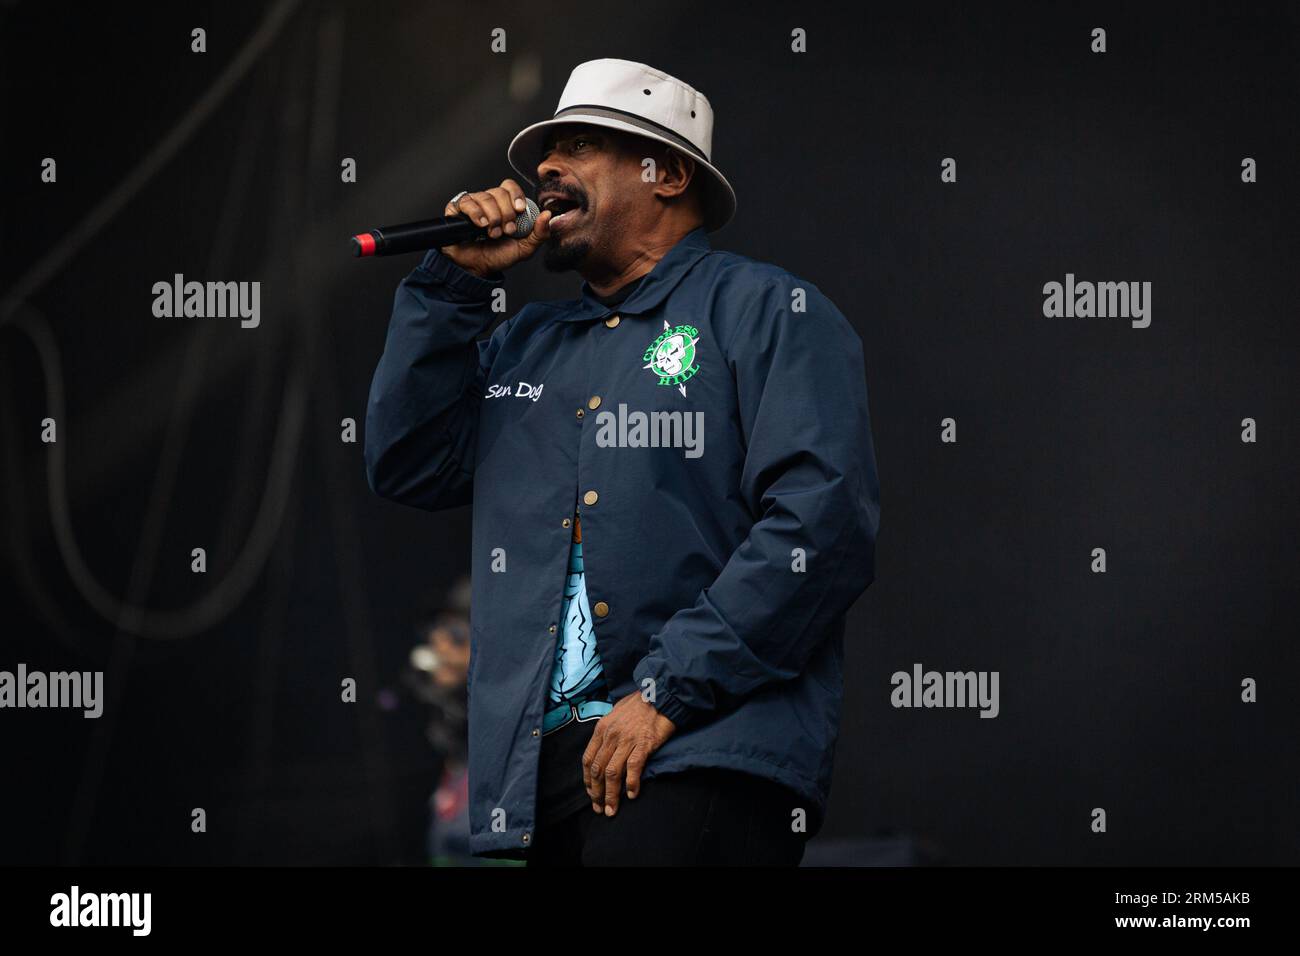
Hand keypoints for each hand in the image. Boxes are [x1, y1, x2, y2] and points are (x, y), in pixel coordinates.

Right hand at [439, 178, 551, 277]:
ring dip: (492, 218)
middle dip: (506, 213)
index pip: (510, 186)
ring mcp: (473, 204)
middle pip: (499, 191)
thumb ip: (539, 233)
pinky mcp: (457, 209)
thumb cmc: (497, 256)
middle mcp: (489, 202)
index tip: (519, 210)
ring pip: (485, 197)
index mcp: (505, 206)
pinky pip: (467, 202)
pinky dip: (476, 214)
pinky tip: (480, 226)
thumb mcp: (524, 248)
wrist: (476, 268)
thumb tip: (547, 215)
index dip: (515, 195)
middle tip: (505, 231)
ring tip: (492, 234)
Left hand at [582, 691, 675, 816]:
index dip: (588, 780)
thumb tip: (604, 746)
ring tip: (612, 809)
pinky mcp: (643, 744)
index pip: (588, 759)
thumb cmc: (639, 703)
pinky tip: (632, 795)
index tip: (591, 793)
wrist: (660, 694)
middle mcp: (611, 736)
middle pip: (598, 770)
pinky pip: (633, 768)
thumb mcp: (615, 713)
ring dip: (611, 795)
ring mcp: (627, 740)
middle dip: (596, 793)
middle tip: (600, 809)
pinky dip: (631, 784)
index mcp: (602, 729)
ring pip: (612, 773)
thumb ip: (608, 730)